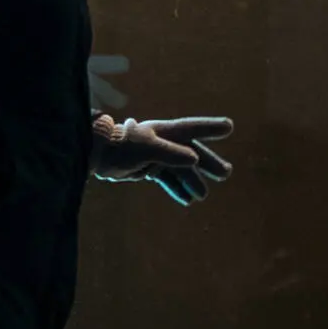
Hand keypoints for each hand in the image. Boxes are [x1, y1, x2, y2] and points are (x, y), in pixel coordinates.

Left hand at [92, 112, 235, 203]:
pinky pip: (166, 178)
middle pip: (191, 152)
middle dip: (208, 162)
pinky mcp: (147, 167)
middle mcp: (164, 142)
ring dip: (192, 181)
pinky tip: (186, 201)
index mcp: (165, 132)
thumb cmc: (122, 147)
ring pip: (180, 168)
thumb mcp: (147, 148)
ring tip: (203, 196)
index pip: (192, 129)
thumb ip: (170, 153)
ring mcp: (156, 155)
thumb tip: (194, 158)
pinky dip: (175, 188)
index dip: (210, 128)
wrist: (98, 155)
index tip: (229, 127)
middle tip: (225, 174)